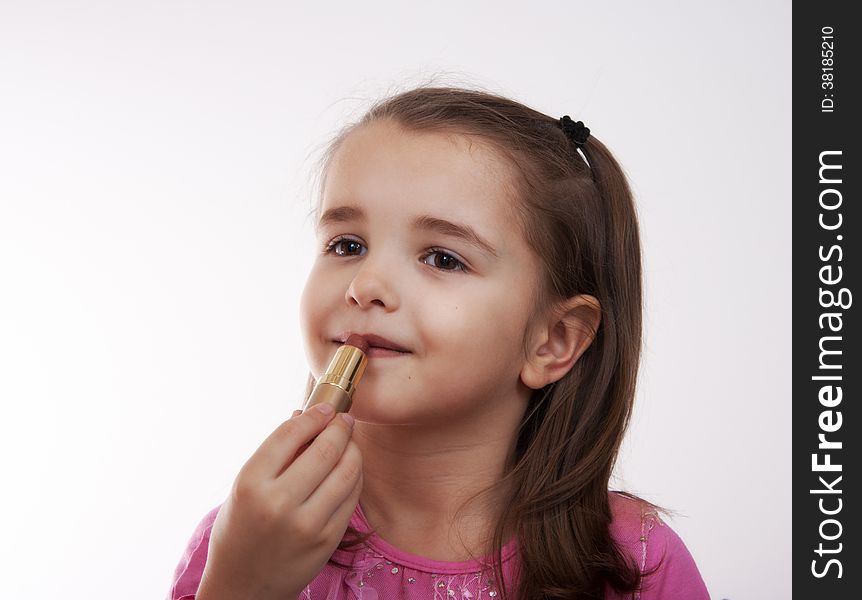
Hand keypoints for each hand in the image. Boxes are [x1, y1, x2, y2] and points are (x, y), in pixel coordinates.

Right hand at [197, 405, 362, 599]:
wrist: (243, 587)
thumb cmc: (241, 528)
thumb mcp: (244, 487)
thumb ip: (275, 454)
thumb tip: (307, 415)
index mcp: (251, 484)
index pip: (290, 434)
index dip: (313, 415)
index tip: (324, 408)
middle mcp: (278, 503)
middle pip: (325, 449)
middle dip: (340, 427)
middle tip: (344, 420)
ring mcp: (306, 524)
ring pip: (346, 470)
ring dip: (353, 449)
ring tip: (349, 442)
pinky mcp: (327, 540)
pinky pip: (352, 496)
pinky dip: (354, 475)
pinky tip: (349, 468)